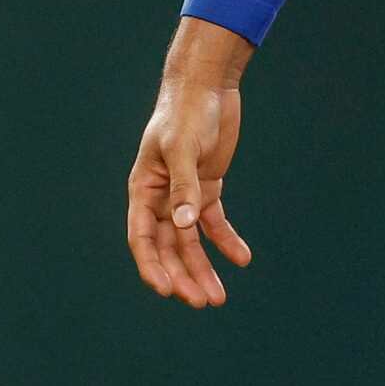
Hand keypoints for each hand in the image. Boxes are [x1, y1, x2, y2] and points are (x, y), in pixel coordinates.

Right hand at [126, 27, 256, 306]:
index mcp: (143, 188)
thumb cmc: (185, 111)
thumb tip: (184, 225)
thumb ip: (184, 187)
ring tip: (219, 297)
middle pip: (168, 247)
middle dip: (183, 275)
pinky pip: (214, 223)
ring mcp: (185, 194)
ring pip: (190, 241)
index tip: (166, 291)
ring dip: (203, 268)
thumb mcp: (182, 147)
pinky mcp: (207, 187)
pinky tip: (242, 258)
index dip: (152, 266)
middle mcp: (161, 196)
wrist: (207, 84)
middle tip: (203, 301)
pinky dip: (226, 241)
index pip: (142, 237)